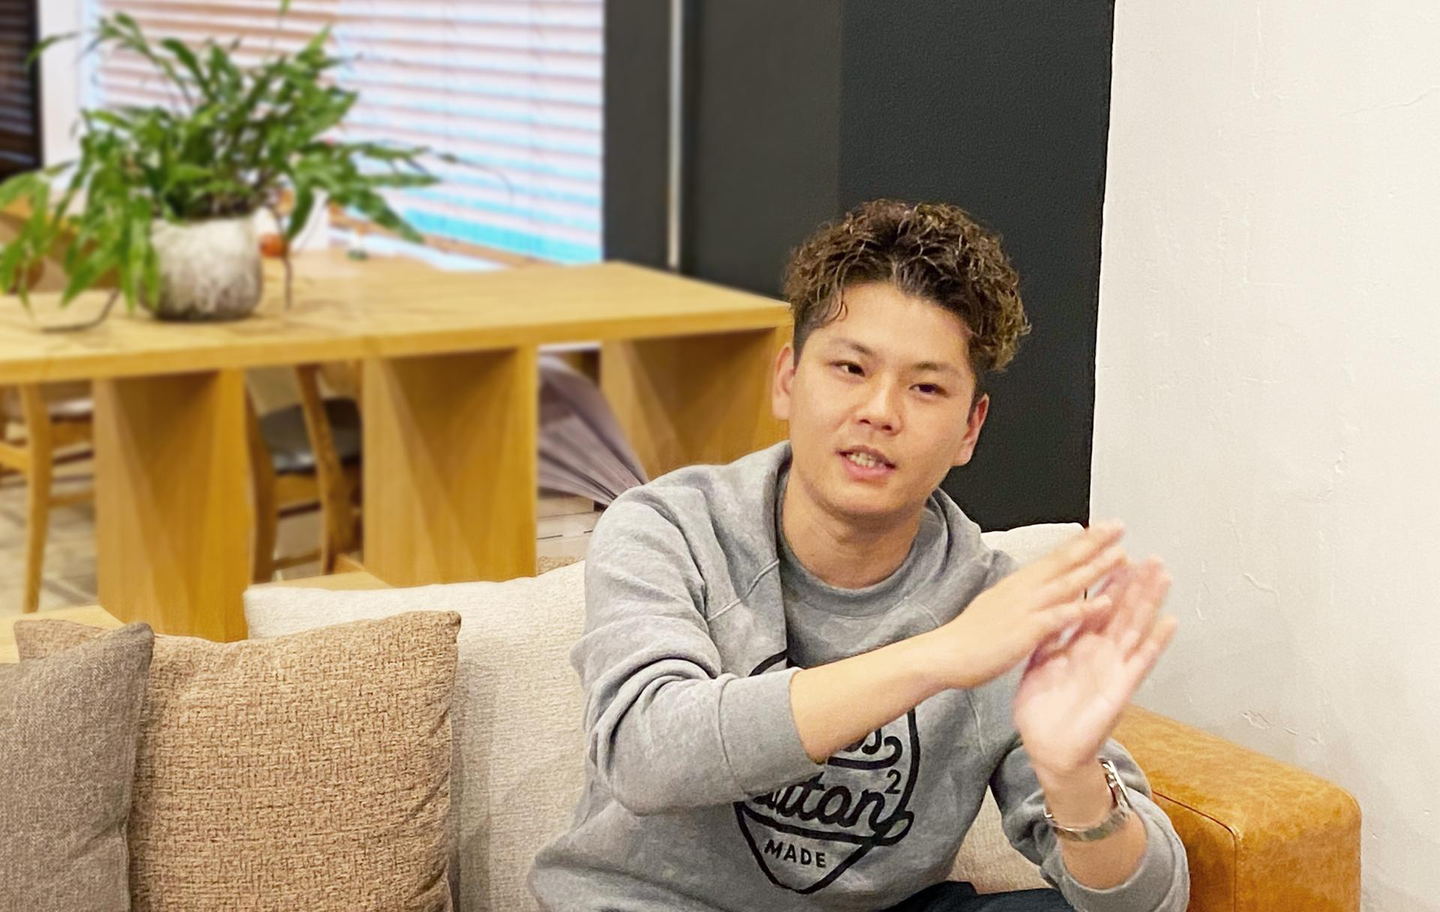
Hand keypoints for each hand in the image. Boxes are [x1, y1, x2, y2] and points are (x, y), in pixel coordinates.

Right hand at [920, 522, 1129, 691]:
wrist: (945, 654)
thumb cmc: (969, 636)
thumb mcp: (998, 607)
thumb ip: (1024, 599)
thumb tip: (1042, 591)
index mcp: (1018, 584)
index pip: (1054, 556)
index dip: (1079, 541)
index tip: (1101, 529)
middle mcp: (1024, 590)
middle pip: (1064, 561)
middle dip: (1094, 543)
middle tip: (1118, 527)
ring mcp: (1026, 608)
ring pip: (1067, 583)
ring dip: (1095, 568)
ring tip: (1121, 556)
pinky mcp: (1026, 631)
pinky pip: (1059, 617)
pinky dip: (1082, 609)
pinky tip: (1103, 603)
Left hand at [1013, 556, 1177, 779]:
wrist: (1048, 750)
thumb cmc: (1043, 711)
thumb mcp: (1038, 665)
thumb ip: (1046, 639)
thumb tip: (1045, 612)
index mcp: (1078, 645)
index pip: (1096, 605)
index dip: (1106, 581)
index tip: (1115, 553)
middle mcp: (1101, 652)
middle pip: (1122, 610)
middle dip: (1135, 583)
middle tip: (1150, 555)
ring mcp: (1114, 668)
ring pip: (1136, 628)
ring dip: (1150, 602)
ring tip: (1164, 575)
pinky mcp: (1121, 688)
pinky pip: (1141, 662)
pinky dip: (1156, 642)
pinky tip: (1170, 621)